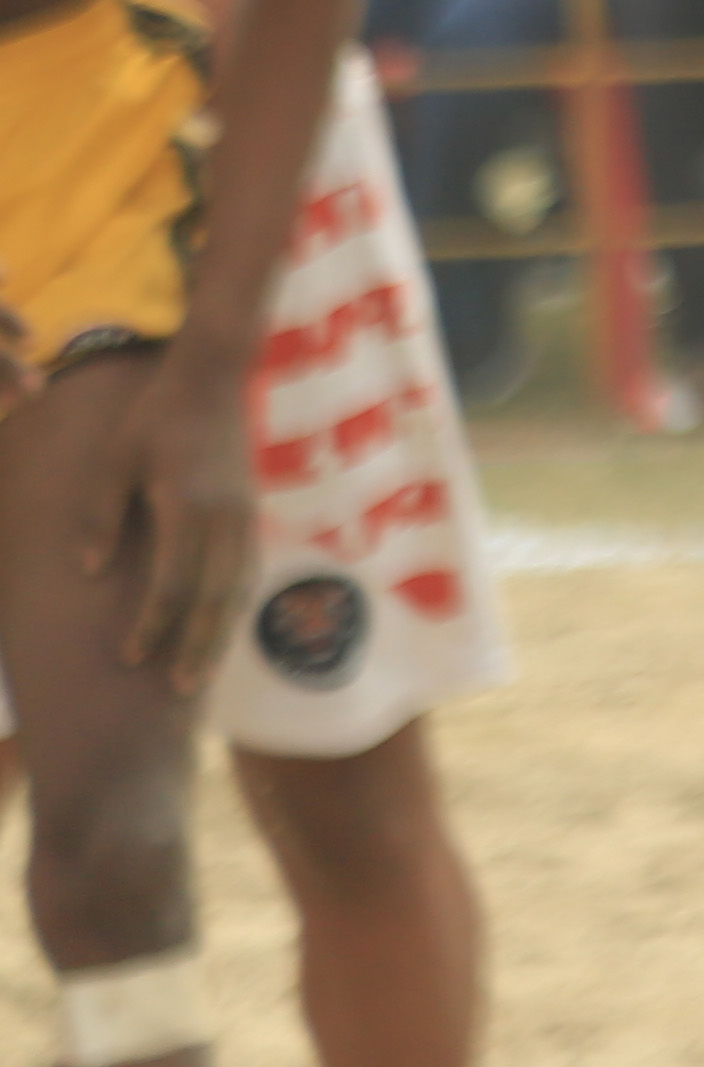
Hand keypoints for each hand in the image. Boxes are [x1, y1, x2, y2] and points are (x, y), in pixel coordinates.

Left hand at [94, 346, 262, 686]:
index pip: (173, 578)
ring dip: (220, 634)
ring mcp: (244, 515)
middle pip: (214, 595)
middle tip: (178, 690)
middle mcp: (224, 516)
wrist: (214, 376)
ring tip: (200, 674)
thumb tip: (88, 572)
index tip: (131, 656)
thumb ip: (101, 515)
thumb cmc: (154, 418)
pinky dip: (234, 607)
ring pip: (237, 588)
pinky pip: (246, 570)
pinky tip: (220, 630)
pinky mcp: (251, 513)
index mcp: (187, 504)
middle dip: (196, 645)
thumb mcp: (113, 458)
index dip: (153, 621)